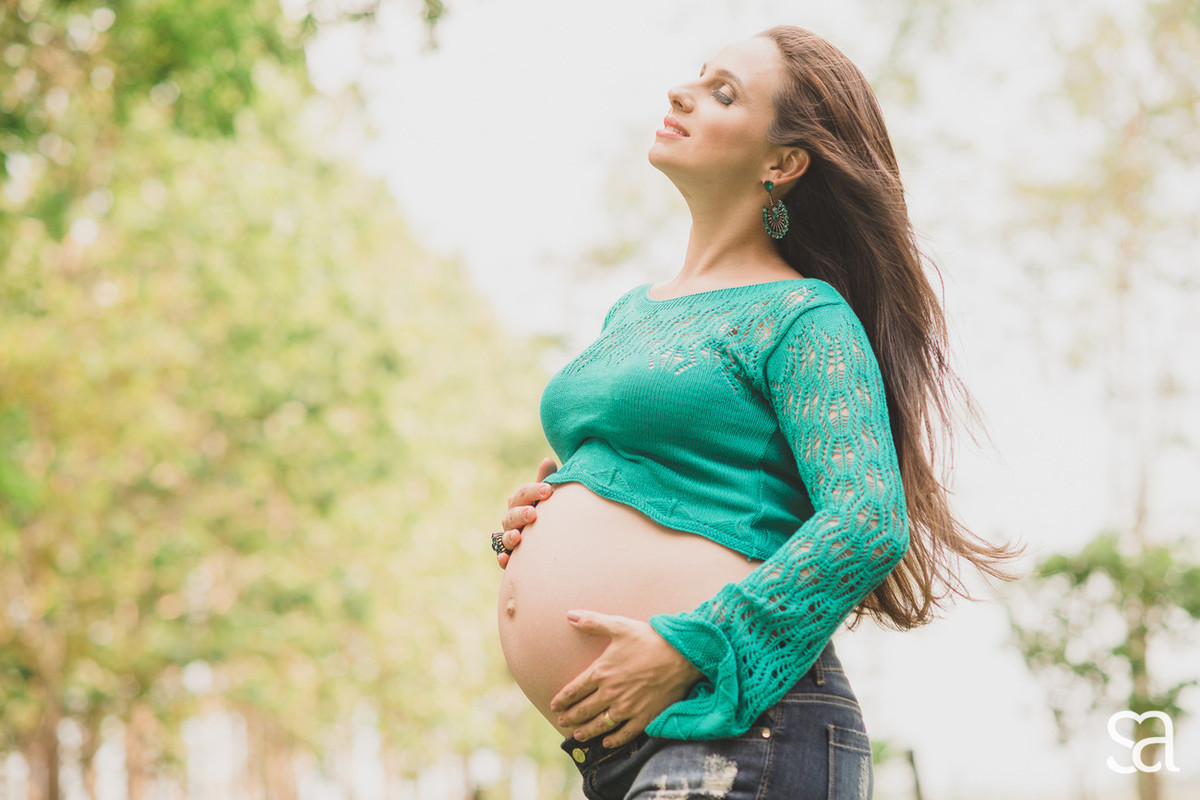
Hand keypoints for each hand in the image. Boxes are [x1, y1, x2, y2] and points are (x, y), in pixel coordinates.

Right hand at [496, 457, 557, 567]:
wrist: (552, 542)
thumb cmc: (549, 513)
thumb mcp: (548, 497)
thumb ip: (546, 480)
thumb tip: (547, 460)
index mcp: (521, 503)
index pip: (522, 494)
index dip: (534, 491)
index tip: (549, 490)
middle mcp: (512, 521)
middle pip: (511, 515)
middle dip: (521, 514)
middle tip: (533, 513)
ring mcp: (510, 539)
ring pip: (505, 537)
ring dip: (510, 536)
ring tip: (518, 536)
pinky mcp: (511, 558)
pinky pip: (503, 559)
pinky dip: (503, 559)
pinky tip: (506, 560)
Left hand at [550, 610, 702, 747]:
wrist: (681, 656)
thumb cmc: (650, 639)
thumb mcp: (619, 626)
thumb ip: (593, 622)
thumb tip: (569, 614)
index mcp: (602, 672)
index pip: (574, 690)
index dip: (562, 700)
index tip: (554, 706)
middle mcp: (611, 693)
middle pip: (584, 710)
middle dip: (570, 717)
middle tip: (562, 722)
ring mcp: (627, 708)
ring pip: (600, 725)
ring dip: (586, 731)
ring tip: (577, 735)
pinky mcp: (644, 717)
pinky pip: (625, 734)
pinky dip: (614, 740)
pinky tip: (607, 742)